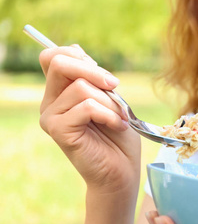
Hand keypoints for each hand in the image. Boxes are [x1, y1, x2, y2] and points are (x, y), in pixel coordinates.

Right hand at [39, 45, 140, 193]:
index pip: (53, 56)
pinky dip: (109, 114)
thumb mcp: (110, 98)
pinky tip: (118, 126)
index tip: (104, 76)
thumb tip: (80, 53)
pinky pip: (87, 107)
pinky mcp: (58, 130)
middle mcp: (50, 102)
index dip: (78, 55)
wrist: (122, 170)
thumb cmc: (118, 134)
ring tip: (120, 118)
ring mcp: (51, 116)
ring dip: (110, 102)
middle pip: (58, 62)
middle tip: (115, 86)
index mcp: (61, 91)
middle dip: (94, 71)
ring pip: (80, 88)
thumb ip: (93, 78)